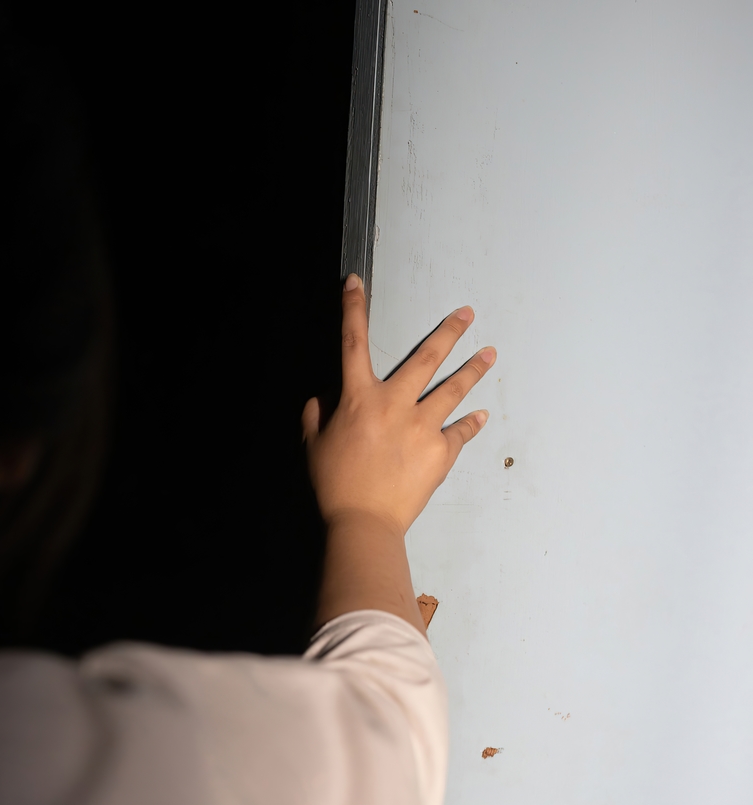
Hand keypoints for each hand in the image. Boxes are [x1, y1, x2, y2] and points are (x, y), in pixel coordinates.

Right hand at [303, 275, 495, 534]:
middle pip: (425, 358)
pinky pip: (460, 432)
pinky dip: (471, 424)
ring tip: (490, 353)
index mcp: (358, 398)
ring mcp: (422, 427)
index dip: (352, 308)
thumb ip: (316, 413)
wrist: (364, 522)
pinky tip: (481, 415)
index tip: (356, 281)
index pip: (352, 343)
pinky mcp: (440, 452)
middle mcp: (394, 404)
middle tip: (467, 314)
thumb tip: (324, 396)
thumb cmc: (334, 485)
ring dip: (473, 369)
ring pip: (453, 389)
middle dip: (448, 332)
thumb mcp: (313, 444)